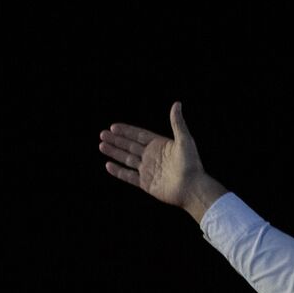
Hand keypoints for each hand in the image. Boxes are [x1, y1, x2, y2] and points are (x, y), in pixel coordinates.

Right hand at [99, 102, 225, 220]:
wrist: (192, 188)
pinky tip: (108, 165)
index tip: (113, 126)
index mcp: (159, 145)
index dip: (126, 131)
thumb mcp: (185, 140)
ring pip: (127, 159)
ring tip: (101, 146)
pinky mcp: (146, 184)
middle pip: (130, 146)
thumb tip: (177, 104)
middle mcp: (152, 157)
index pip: (139, 135)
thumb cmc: (191, 164)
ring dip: (114, 152)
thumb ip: (177, 123)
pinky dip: (118, 171)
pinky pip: (129, 176)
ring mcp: (148, 170)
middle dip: (116, 140)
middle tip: (102, 134)